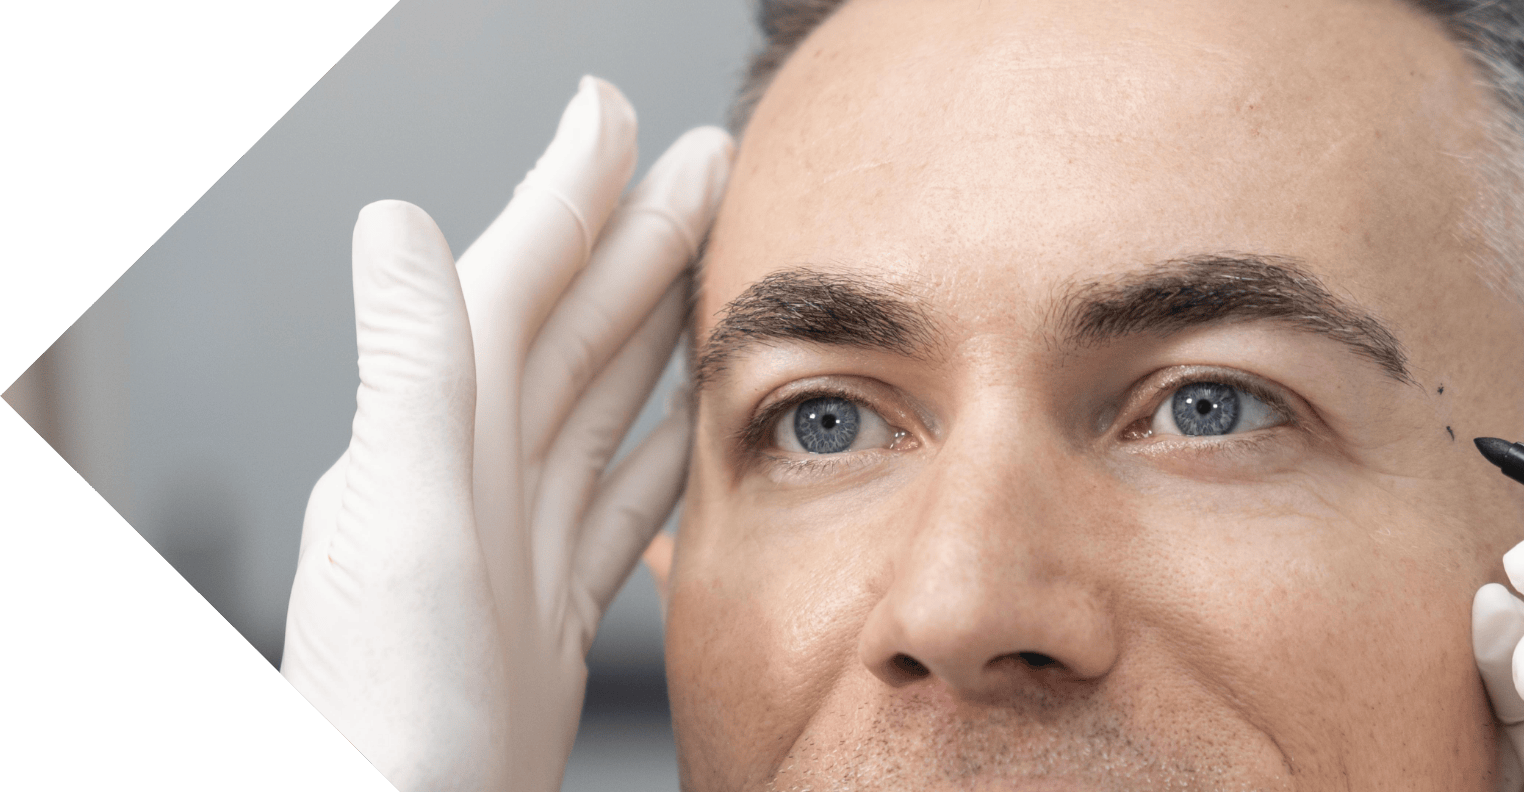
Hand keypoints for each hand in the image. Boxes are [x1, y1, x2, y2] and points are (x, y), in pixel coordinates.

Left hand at [280, 77, 730, 791]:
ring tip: (715, 263)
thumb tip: (393, 224)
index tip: (617, 118)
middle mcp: (470, 485)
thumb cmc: (391, 715)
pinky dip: (659, 448)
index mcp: (435, 447)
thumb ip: (412, 373)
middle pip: (570, 334)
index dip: (568, 198)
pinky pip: (616, 501)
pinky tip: (694, 426)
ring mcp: (513, 549)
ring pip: (598, 406)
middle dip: (636, 241)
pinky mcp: (547, 612)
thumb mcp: (402, 522)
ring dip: (654, 325)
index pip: (511, 288)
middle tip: (707, 162)